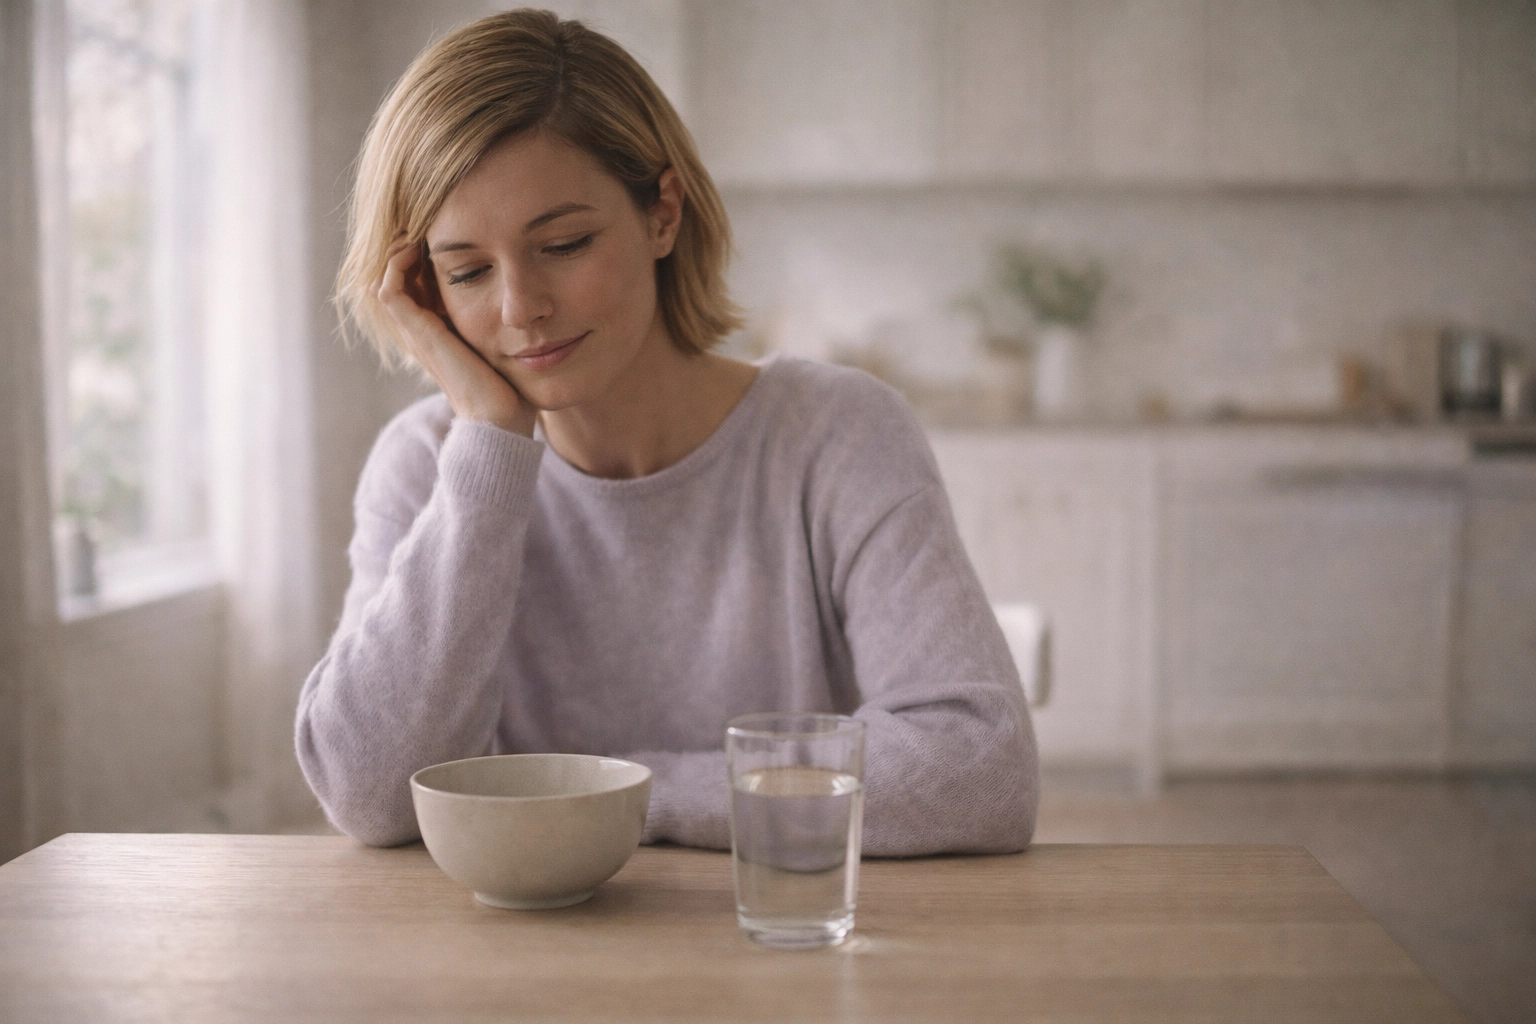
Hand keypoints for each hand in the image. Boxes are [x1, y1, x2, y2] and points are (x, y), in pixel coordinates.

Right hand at [377, 241, 535, 436]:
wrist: (500, 420)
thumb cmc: (511, 390)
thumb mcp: (507, 345)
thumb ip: (508, 325)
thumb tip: (534, 305)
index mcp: (439, 333)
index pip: (419, 284)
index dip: (427, 256)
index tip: (449, 231)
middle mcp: (422, 331)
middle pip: (399, 278)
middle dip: (411, 247)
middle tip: (431, 220)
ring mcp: (417, 333)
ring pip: (387, 279)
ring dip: (399, 250)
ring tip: (421, 226)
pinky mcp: (419, 335)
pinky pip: (390, 290)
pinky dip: (398, 265)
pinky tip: (420, 245)